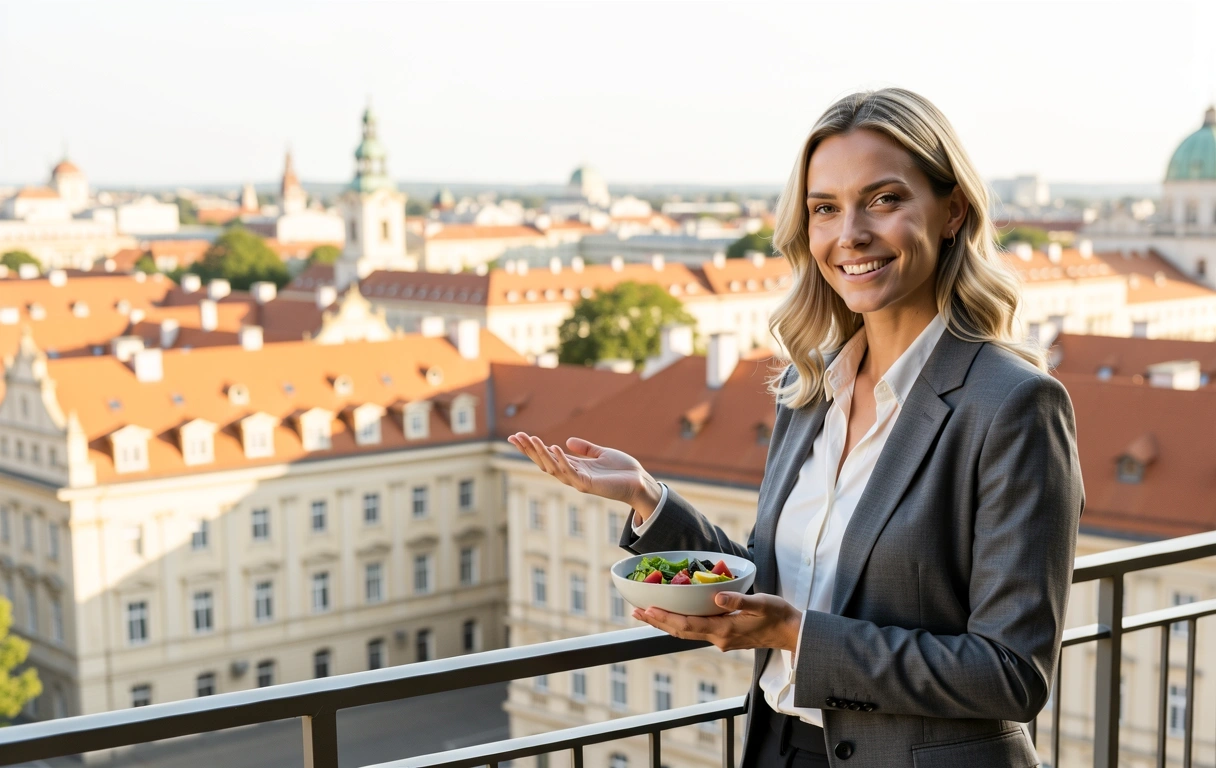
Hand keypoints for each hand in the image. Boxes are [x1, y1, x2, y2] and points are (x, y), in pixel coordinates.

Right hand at [506, 431, 660, 510]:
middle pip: (544, 463)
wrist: (640, 482)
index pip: (547, 457)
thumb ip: (585, 449)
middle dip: (530, 450)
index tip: (516, 436)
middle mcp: (573, 475)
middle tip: (515, 437)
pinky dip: (562, 460)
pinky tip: (555, 447)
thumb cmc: (622, 470)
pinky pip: (571, 472)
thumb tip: (567, 440)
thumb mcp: (601, 453)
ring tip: (532, 439)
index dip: (532, 448)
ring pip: (554, 468)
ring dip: (541, 454)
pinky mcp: (589, 485)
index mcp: (574, 467)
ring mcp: (579, 481)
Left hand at [632, 592, 801, 652]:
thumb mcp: (762, 603)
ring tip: (646, 613)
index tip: (647, 609)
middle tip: (635, 612)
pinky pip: (695, 631)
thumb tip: (717, 597)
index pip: (687, 625)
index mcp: (724, 630)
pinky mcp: (724, 636)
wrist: (792, 633)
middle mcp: (718, 638)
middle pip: (680, 631)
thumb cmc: (779, 616)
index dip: (665, 617)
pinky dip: (679, 623)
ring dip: (665, 623)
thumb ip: (739, 600)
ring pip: (686, 633)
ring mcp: (720, 639)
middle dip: (657, 621)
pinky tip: (673, 616)